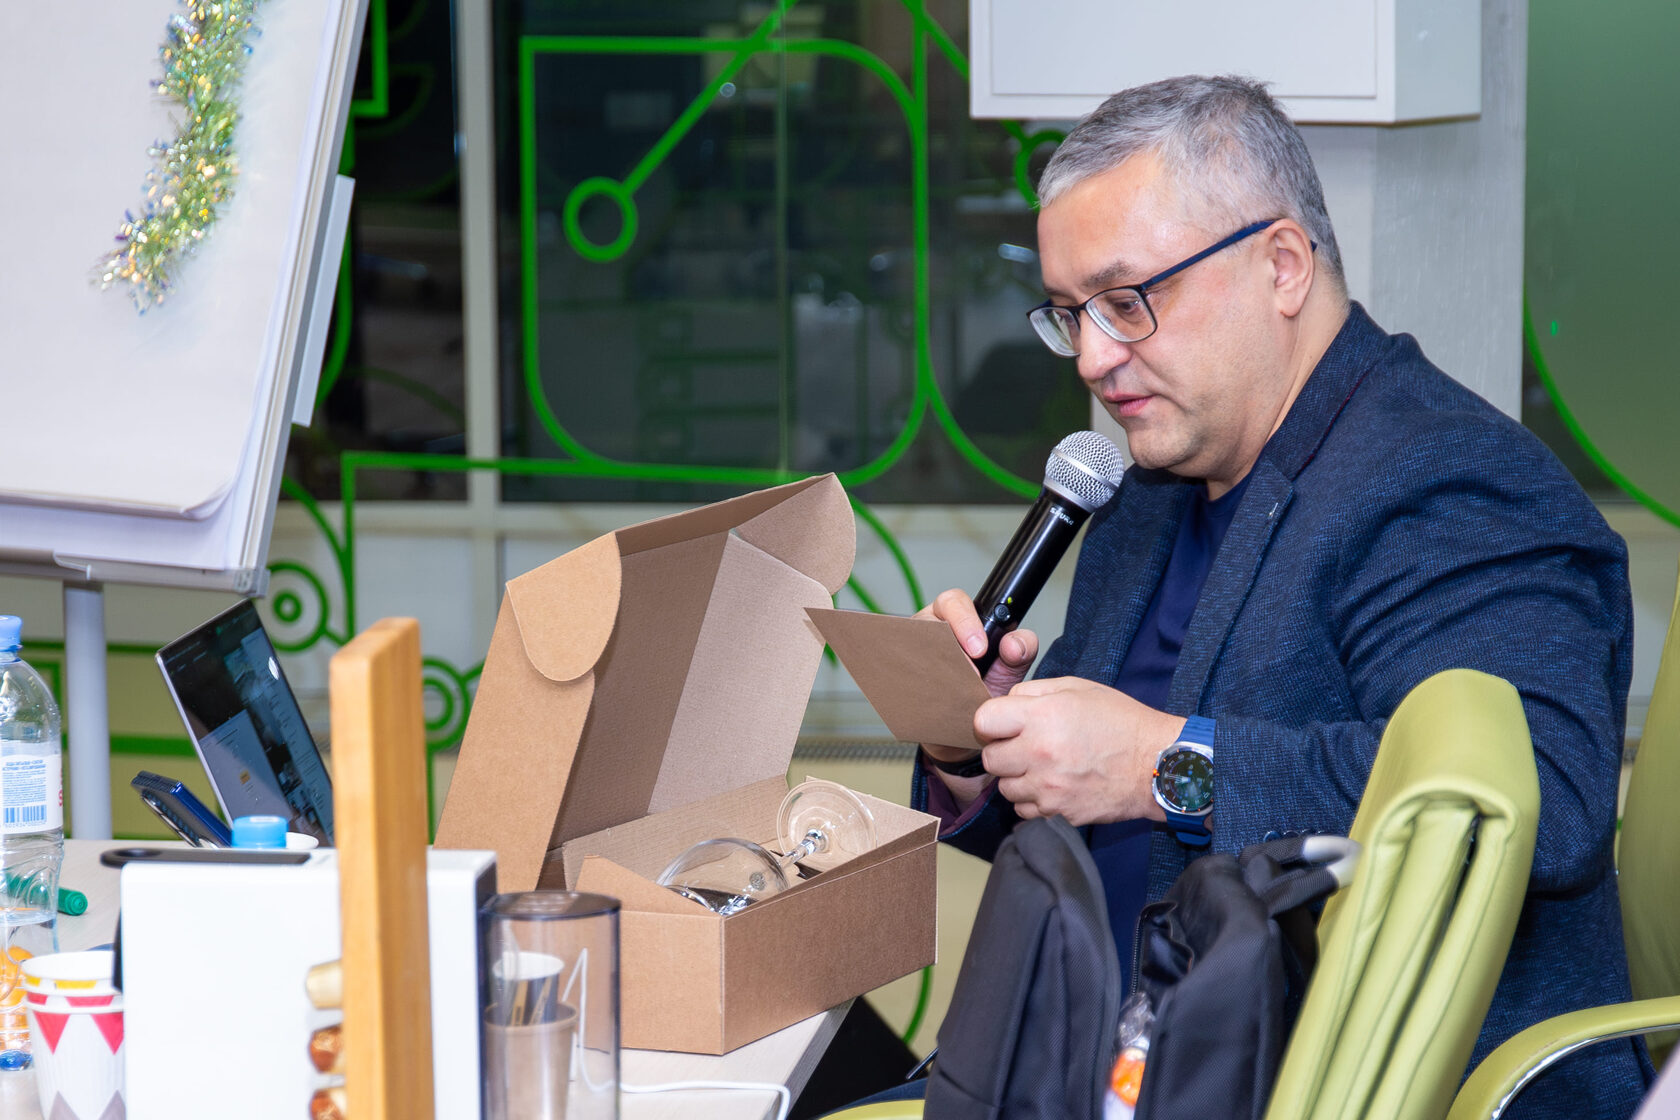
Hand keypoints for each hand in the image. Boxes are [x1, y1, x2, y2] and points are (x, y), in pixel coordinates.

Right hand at [916, 588, 1037, 763]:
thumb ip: (1021, 651)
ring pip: (911, 645)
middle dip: (948, 643)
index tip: (980, 648)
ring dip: (930, 665)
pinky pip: (898, 672)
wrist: (967, 733)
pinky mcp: (900, 676)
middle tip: (970, 671)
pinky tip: (929, 698)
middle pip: (928, 619)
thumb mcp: (1009, 672)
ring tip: (951, 688)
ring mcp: (912, 652)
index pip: (954, 602)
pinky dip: (913, 684)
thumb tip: (1012, 643)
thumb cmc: (986, 694)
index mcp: (960, 620)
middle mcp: (932, 630)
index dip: (965, 621)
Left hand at [974, 677, 1185, 825]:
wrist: (1155, 765)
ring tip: (1042, 767)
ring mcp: (1048, 789)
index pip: (983, 722)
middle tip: (1024, 746)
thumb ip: (1033, 692)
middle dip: (1002, 751)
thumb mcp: (1077, 689)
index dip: (991, 721)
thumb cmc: (1120, 722)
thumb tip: (1004, 704)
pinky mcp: (1058, 814)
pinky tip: (1052, 787)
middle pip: (989, 759)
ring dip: (1016, 778)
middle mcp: (1039, 754)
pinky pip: (1024, 810)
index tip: (1004, 724)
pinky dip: (1032, 801)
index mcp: (1041, 717)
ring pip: (1004, 788)